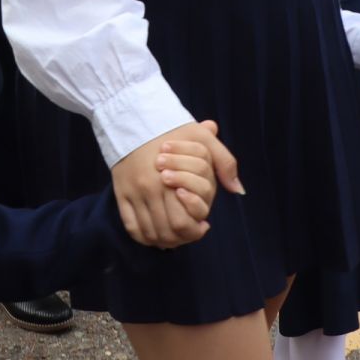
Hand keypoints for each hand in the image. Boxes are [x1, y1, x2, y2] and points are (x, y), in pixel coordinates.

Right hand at [112, 121, 241, 249]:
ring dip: (163, 240)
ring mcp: (133, 194)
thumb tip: (238, 189)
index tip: (202, 226)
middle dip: (180, 239)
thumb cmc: (172, 131)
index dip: (195, 231)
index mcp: (170, 180)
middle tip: (188, 233)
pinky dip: (143, 237)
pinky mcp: (120, 194)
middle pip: (166, 232)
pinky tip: (154, 234)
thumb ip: (225, 162)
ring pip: (149, 233)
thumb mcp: (203, 140)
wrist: (134, 119)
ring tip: (174, 236)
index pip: (184, 222)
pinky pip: (131, 227)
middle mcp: (149, 190)